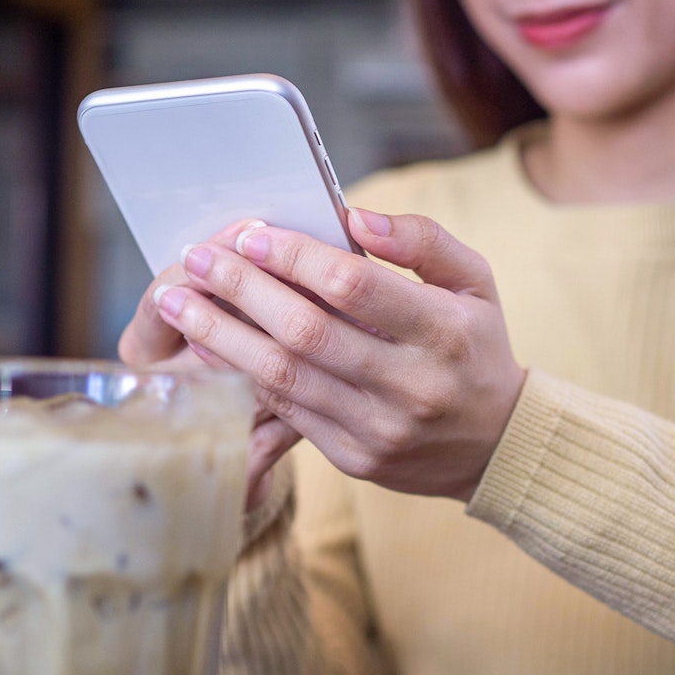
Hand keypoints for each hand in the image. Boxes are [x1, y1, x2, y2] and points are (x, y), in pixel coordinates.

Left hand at [148, 209, 526, 501]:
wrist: (496, 444)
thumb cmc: (477, 348)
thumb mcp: (475, 282)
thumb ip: (422, 240)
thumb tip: (354, 217)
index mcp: (444, 331)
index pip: (354, 287)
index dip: (296, 258)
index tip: (252, 234)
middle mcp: (412, 384)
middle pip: (307, 331)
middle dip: (242, 290)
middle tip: (197, 259)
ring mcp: (380, 427)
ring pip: (284, 377)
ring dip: (221, 336)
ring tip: (179, 301)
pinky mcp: (355, 457)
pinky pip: (286, 411)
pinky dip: (241, 375)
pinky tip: (209, 346)